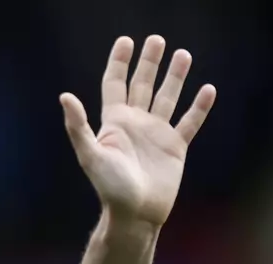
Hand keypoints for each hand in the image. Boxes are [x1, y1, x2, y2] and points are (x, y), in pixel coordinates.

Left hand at [61, 35, 215, 226]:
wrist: (135, 214)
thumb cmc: (110, 188)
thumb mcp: (91, 155)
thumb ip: (79, 126)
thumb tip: (64, 96)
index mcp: (115, 122)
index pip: (115, 84)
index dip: (119, 63)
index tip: (126, 41)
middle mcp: (136, 124)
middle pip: (143, 85)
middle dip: (149, 62)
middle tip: (156, 40)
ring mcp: (157, 134)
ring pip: (167, 98)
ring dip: (175, 77)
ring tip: (183, 55)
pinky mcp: (175, 147)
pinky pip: (189, 122)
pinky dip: (199, 107)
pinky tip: (207, 89)